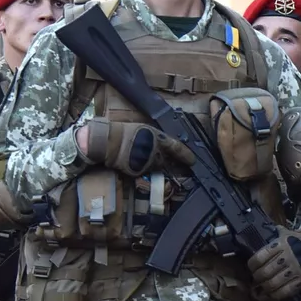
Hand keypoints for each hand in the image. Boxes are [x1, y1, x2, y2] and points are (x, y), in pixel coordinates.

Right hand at [79, 119, 193, 174]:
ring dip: (154, 164)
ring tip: (143, 157)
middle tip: (163, 159)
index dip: (186, 155)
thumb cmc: (123, 131)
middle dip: (167, 160)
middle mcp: (156, 152)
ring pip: (156, 166)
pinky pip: (144, 171)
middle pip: (166, 160)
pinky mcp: (139, 171)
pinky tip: (136, 162)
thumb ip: (155, 137)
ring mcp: (147, 162)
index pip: (177, 148)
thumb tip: (162, 143)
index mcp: (158, 138)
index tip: (193, 161)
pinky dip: (143, 168)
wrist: (107, 141)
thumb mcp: (143, 129)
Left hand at [248, 226, 300, 300]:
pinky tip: (270, 295)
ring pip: (273, 283)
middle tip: (254, 279)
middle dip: (256, 278)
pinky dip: (275, 295)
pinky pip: (286, 291)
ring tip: (260, 289)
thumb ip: (270, 237)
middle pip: (265, 272)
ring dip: (264, 288)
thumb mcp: (284, 234)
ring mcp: (295, 270)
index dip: (252, 265)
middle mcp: (287, 257)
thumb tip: (251, 239)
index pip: (260, 257)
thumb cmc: (296, 241)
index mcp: (281, 244)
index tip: (251, 267)